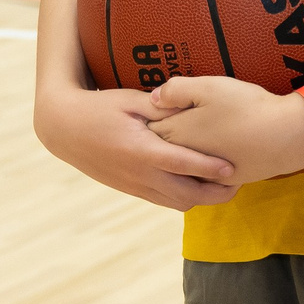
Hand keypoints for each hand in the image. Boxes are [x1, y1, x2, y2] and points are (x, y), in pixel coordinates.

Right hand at [34, 84, 237, 211]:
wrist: (64, 129)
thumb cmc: (100, 107)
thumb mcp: (130, 99)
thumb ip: (162, 105)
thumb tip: (191, 103)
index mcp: (139, 150)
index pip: (181, 163)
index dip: (208, 168)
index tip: (233, 168)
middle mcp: (139, 174)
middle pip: (185, 195)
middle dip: (215, 193)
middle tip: (240, 181)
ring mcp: (134, 185)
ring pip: (177, 203)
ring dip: (202, 197)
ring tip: (225, 183)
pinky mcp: (132, 190)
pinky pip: (165, 201)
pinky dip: (185, 196)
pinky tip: (199, 182)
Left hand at [146, 75, 303, 183]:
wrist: (286, 136)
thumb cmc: (246, 107)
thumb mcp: (209, 86)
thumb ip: (176, 89)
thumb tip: (153, 98)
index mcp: (176, 134)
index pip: (148, 127)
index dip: (148, 117)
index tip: (149, 108)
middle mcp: (184, 160)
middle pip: (161, 149)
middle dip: (158, 137)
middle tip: (162, 123)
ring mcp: (204, 174)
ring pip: (180, 166)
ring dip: (177, 156)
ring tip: (186, 140)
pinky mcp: (223, 181)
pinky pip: (201, 176)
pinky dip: (198, 168)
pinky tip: (207, 156)